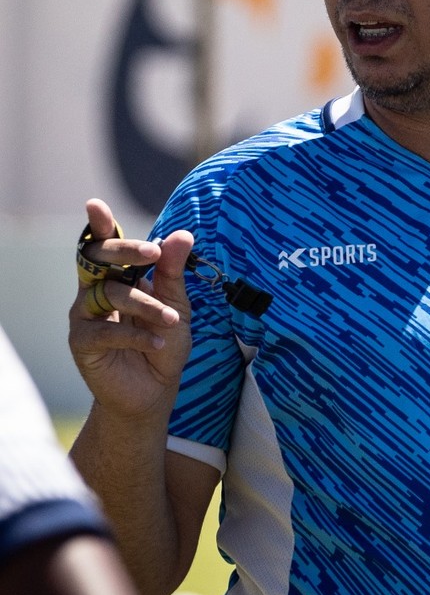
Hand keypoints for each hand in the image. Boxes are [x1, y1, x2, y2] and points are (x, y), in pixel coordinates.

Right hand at [69, 198, 194, 420]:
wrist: (156, 389)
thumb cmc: (165, 341)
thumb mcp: (176, 304)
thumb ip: (174, 272)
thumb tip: (182, 234)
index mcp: (119, 277)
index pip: (108, 246)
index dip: (101, 225)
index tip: (95, 204)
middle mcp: (97, 291)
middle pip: (98, 260)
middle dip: (124, 251)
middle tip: (152, 253)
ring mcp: (85, 316)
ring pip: (110, 294)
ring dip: (147, 305)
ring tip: (173, 321)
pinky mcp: (82, 342)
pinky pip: (106, 330)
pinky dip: (137, 334)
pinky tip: (158, 341)